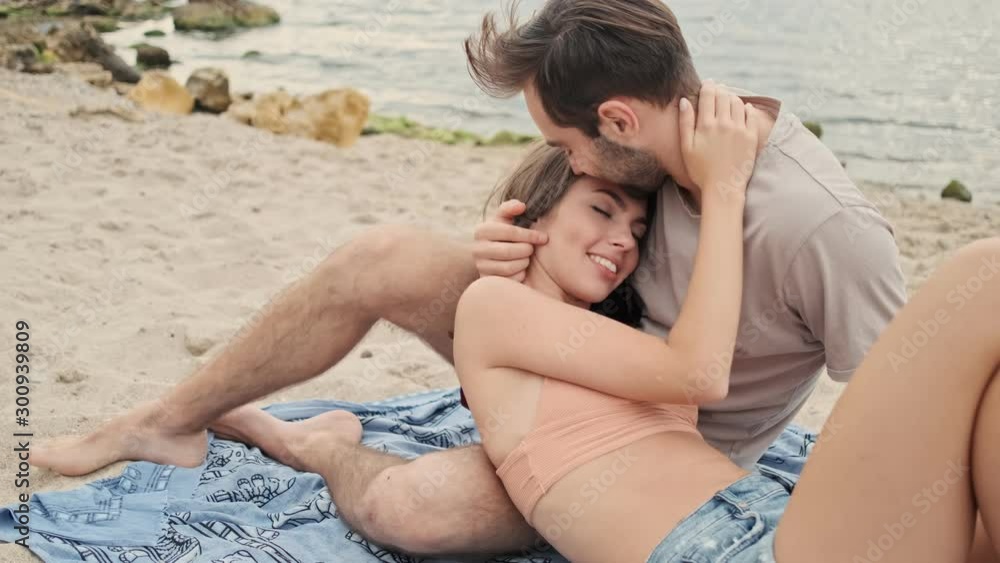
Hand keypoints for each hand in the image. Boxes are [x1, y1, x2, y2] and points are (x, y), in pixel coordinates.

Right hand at [472, 199, 547, 281]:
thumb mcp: (506, 219)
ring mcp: (480, 266)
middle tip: (532, 249)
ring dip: (523, 262)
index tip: (543, 237)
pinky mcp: (486, 281)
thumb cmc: (505, 234)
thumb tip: (522, 206)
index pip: (510, 232)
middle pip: (509, 251)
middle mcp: (477, 249)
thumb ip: (511, 208)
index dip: (530, 235)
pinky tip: (520, 269)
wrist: (494, 257)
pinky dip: (519, 275)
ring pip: (509, 267)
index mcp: (482, 230)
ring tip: (526, 258)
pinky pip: (509, 280)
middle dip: (526, 250)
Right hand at [678, 81, 758, 202]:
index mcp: (706, 124)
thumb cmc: (701, 170)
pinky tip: (744, 108)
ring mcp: (739, 129)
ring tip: (728, 97)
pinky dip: (747, 108)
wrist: (723, 187)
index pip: (708, 95)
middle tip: (718, 88)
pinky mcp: (751, 136)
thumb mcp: (686, 147)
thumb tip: (684, 101)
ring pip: (737, 102)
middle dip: (720, 88)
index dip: (708, 86)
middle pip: (723, 95)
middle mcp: (724, 123)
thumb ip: (685, 122)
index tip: (707, 83)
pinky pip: (751, 115)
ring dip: (732, 96)